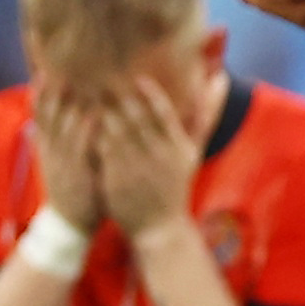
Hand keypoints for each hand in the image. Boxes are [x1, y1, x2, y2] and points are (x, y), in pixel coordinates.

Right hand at [26, 84, 107, 231]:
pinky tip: (91, 114)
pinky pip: (81, 148)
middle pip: (48, 118)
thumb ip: (45, 145)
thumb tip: (30, 128)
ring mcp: (63, 163)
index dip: (39, 97)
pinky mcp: (78, 174)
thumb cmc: (68, 193)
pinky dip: (85, 130)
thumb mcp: (53, 167)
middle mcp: (52, 153)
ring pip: (63, 128)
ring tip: (72, 82)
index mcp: (47, 150)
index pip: (39, 118)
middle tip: (56, 70)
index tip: (41, 74)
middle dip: (52, 94)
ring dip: (67, 106)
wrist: (70, 225)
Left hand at [83, 79, 194, 236]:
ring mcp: (136, 167)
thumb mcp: (192, 154)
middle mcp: (158, 155)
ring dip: (104, 111)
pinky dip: (94, 133)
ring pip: (116, 131)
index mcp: (176, 147)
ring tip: (91, 94)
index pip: (163, 113)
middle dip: (121, 97)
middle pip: (136, 118)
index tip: (138, 78)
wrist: (159, 228)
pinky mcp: (116, 178)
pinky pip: (103, 149)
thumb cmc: (175, 186)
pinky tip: (84, 120)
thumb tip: (219, 83)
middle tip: (104, 78)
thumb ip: (202, 119)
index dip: (150, 94)